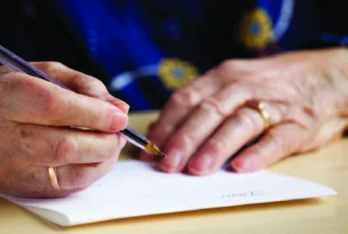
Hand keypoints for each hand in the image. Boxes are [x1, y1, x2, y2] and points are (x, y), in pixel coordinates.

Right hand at [0, 62, 128, 197]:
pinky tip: (94, 157)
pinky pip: (65, 187)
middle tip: (119, 132)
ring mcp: (8, 168)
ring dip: (103, 159)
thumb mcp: (42, 73)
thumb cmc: (4, 91)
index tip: (120, 116)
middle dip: (105, 141)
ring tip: (110, 143)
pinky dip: (89, 172)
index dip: (95, 114)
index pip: (56, 108)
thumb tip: (120, 109)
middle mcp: (2, 137)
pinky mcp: (17, 187)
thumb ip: (84, 86)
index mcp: (5, 97)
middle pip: (66, 146)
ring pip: (70, 172)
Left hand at [140, 48, 347, 174]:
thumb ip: (199, 107)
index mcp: (223, 77)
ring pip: (240, 123)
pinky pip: (277, 138)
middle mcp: (244, 86)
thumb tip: (160, 135)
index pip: (186, 99)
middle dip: (185, 138)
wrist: (325, 77)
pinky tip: (242, 167)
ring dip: (216, 146)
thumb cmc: (266, 87)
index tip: (150, 150)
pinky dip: (259, 153)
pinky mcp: (298, 123)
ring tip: (197, 168)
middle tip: (167, 164)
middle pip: (209, 111)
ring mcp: (272, 103)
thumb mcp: (231, 86)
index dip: (166, 125)